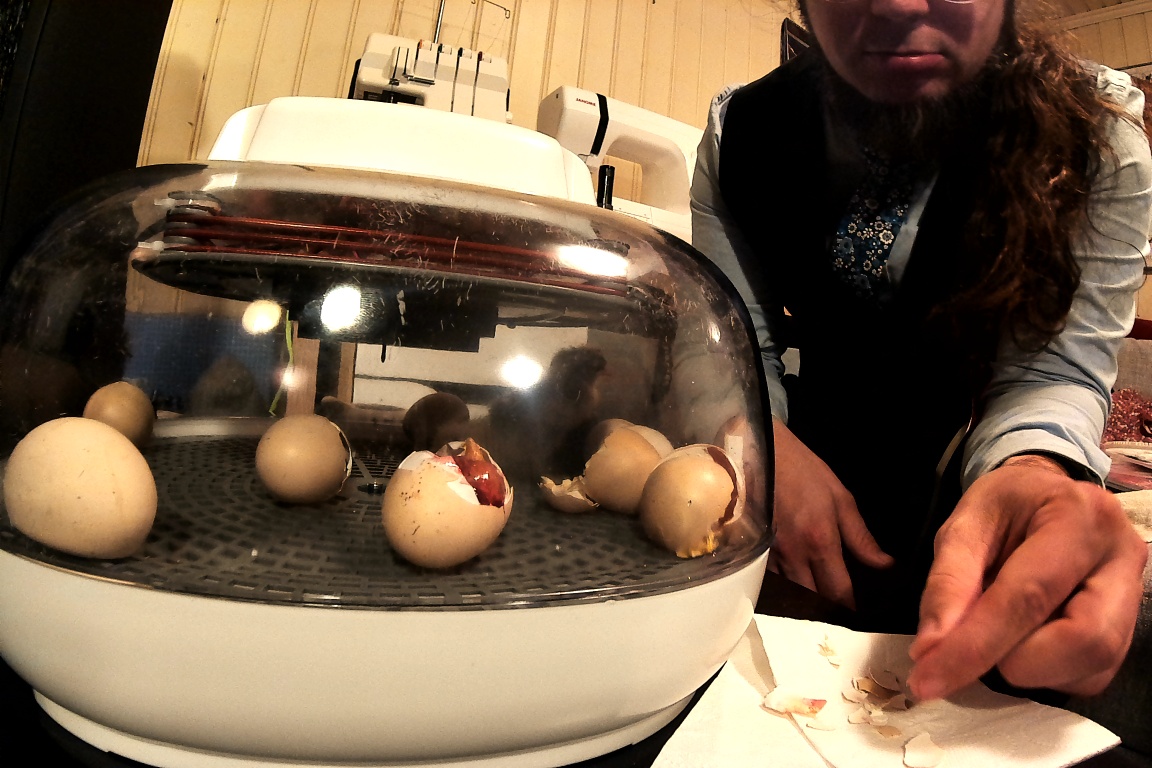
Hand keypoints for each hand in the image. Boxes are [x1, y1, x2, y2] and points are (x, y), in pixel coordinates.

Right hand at [769, 419, 893, 606]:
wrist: (759, 451)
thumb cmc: (803, 470)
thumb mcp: (840, 497)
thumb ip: (861, 536)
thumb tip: (884, 564)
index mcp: (821, 542)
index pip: (839, 590)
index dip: (850, 608)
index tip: (860, 616)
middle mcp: (794, 555)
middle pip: (812, 599)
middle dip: (827, 610)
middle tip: (841, 615)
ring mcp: (770, 554)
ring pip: (790, 592)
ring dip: (805, 601)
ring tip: (820, 606)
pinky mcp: (754, 549)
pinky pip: (772, 578)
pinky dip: (784, 586)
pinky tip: (794, 586)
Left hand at [907, 455, 1147, 699]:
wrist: (1045, 496)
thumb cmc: (1004, 507)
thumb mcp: (963, 524)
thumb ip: (947, 582)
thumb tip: (931, 649)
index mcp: (1077, 519)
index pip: (1029, 596)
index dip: (976, 645)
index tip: (928, 677)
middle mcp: (1121, 559)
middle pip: (1084, 640)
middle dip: (1015, 661)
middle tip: (968, 650)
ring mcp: (1133, 598)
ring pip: (1091, 666)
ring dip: (1028, 669)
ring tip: (995, 634)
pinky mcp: (1128, 632)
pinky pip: (1089, 676)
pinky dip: (1044, 672)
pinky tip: (1021, 640)